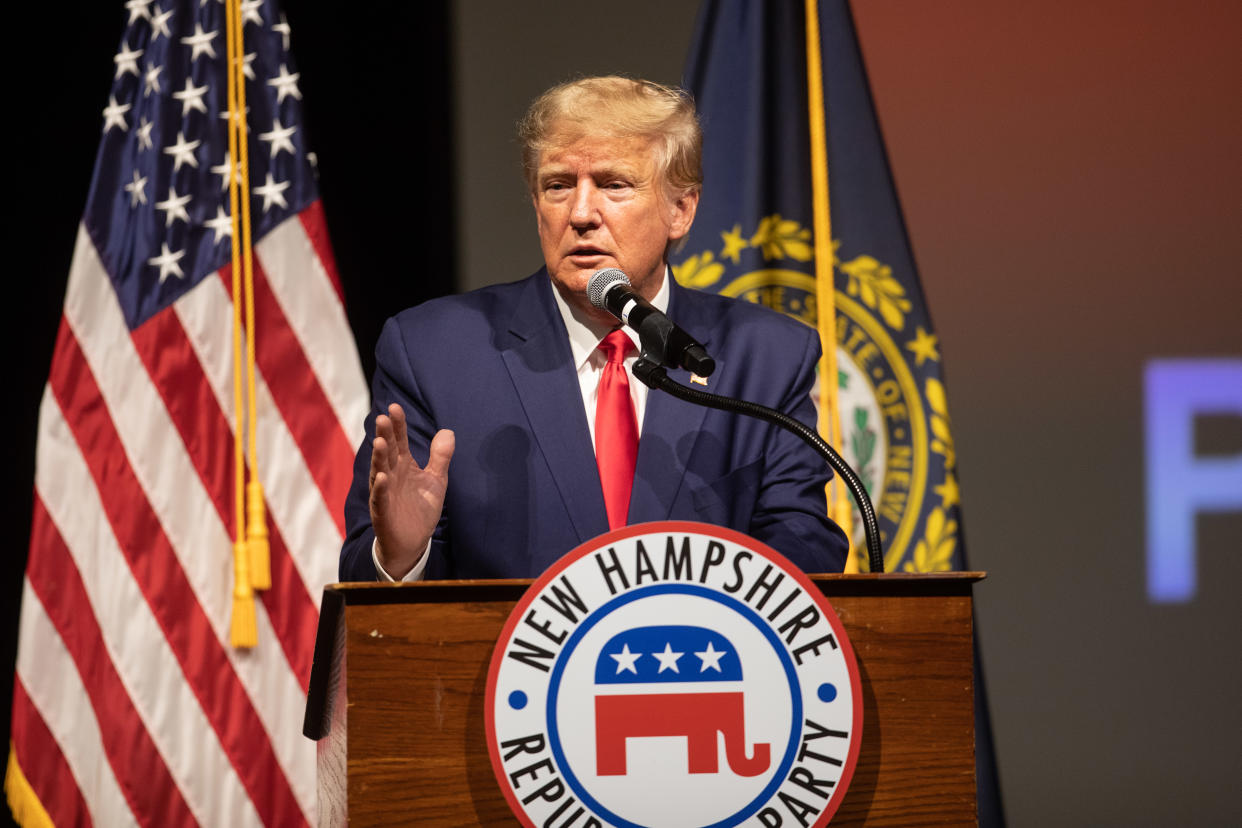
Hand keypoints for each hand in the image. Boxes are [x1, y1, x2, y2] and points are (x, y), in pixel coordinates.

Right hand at [368, 403, 454, 578]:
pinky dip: (380, 488)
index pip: (399, 441)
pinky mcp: (383, 511)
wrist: (412, 541)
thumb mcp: (435, 480)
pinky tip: (381, 478)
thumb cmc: (420, 507)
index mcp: (403, 465)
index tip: (395, 408)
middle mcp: (391, 475)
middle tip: (382, 417)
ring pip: (379, 472)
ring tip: (379, 442)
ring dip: (379, 458)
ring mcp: (384, 492)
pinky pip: (380, 498)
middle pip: (387, 452)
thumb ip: (440, 457)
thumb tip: (448, 431)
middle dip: (385, 435)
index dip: (397, 425)